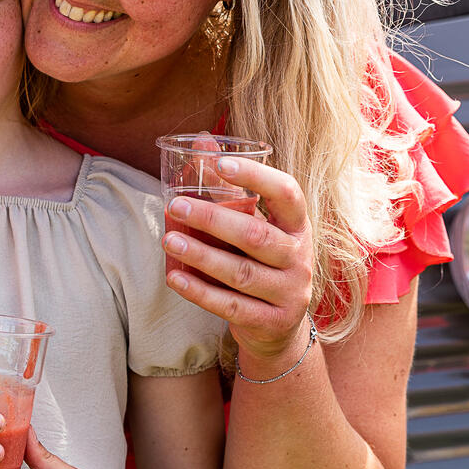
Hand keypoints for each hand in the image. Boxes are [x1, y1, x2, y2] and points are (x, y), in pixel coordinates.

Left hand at [161, 155, 313, 369]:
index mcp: (297, 225)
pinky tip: (175, 277)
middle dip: (213, 219)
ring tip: (168, 240)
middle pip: (256, 236)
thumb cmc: (261, 262)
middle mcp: (299, 257)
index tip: (220, 165)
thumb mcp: (256, 226)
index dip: (256, 177)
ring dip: (201, 255)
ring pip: (240, 273)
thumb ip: (230, 189)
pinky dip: (200, 292)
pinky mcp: (272, 321)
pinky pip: (231, 306)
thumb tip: (200, 142)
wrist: (280, 327)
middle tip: (176, 204)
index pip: (286, 193)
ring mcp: (289, 292)